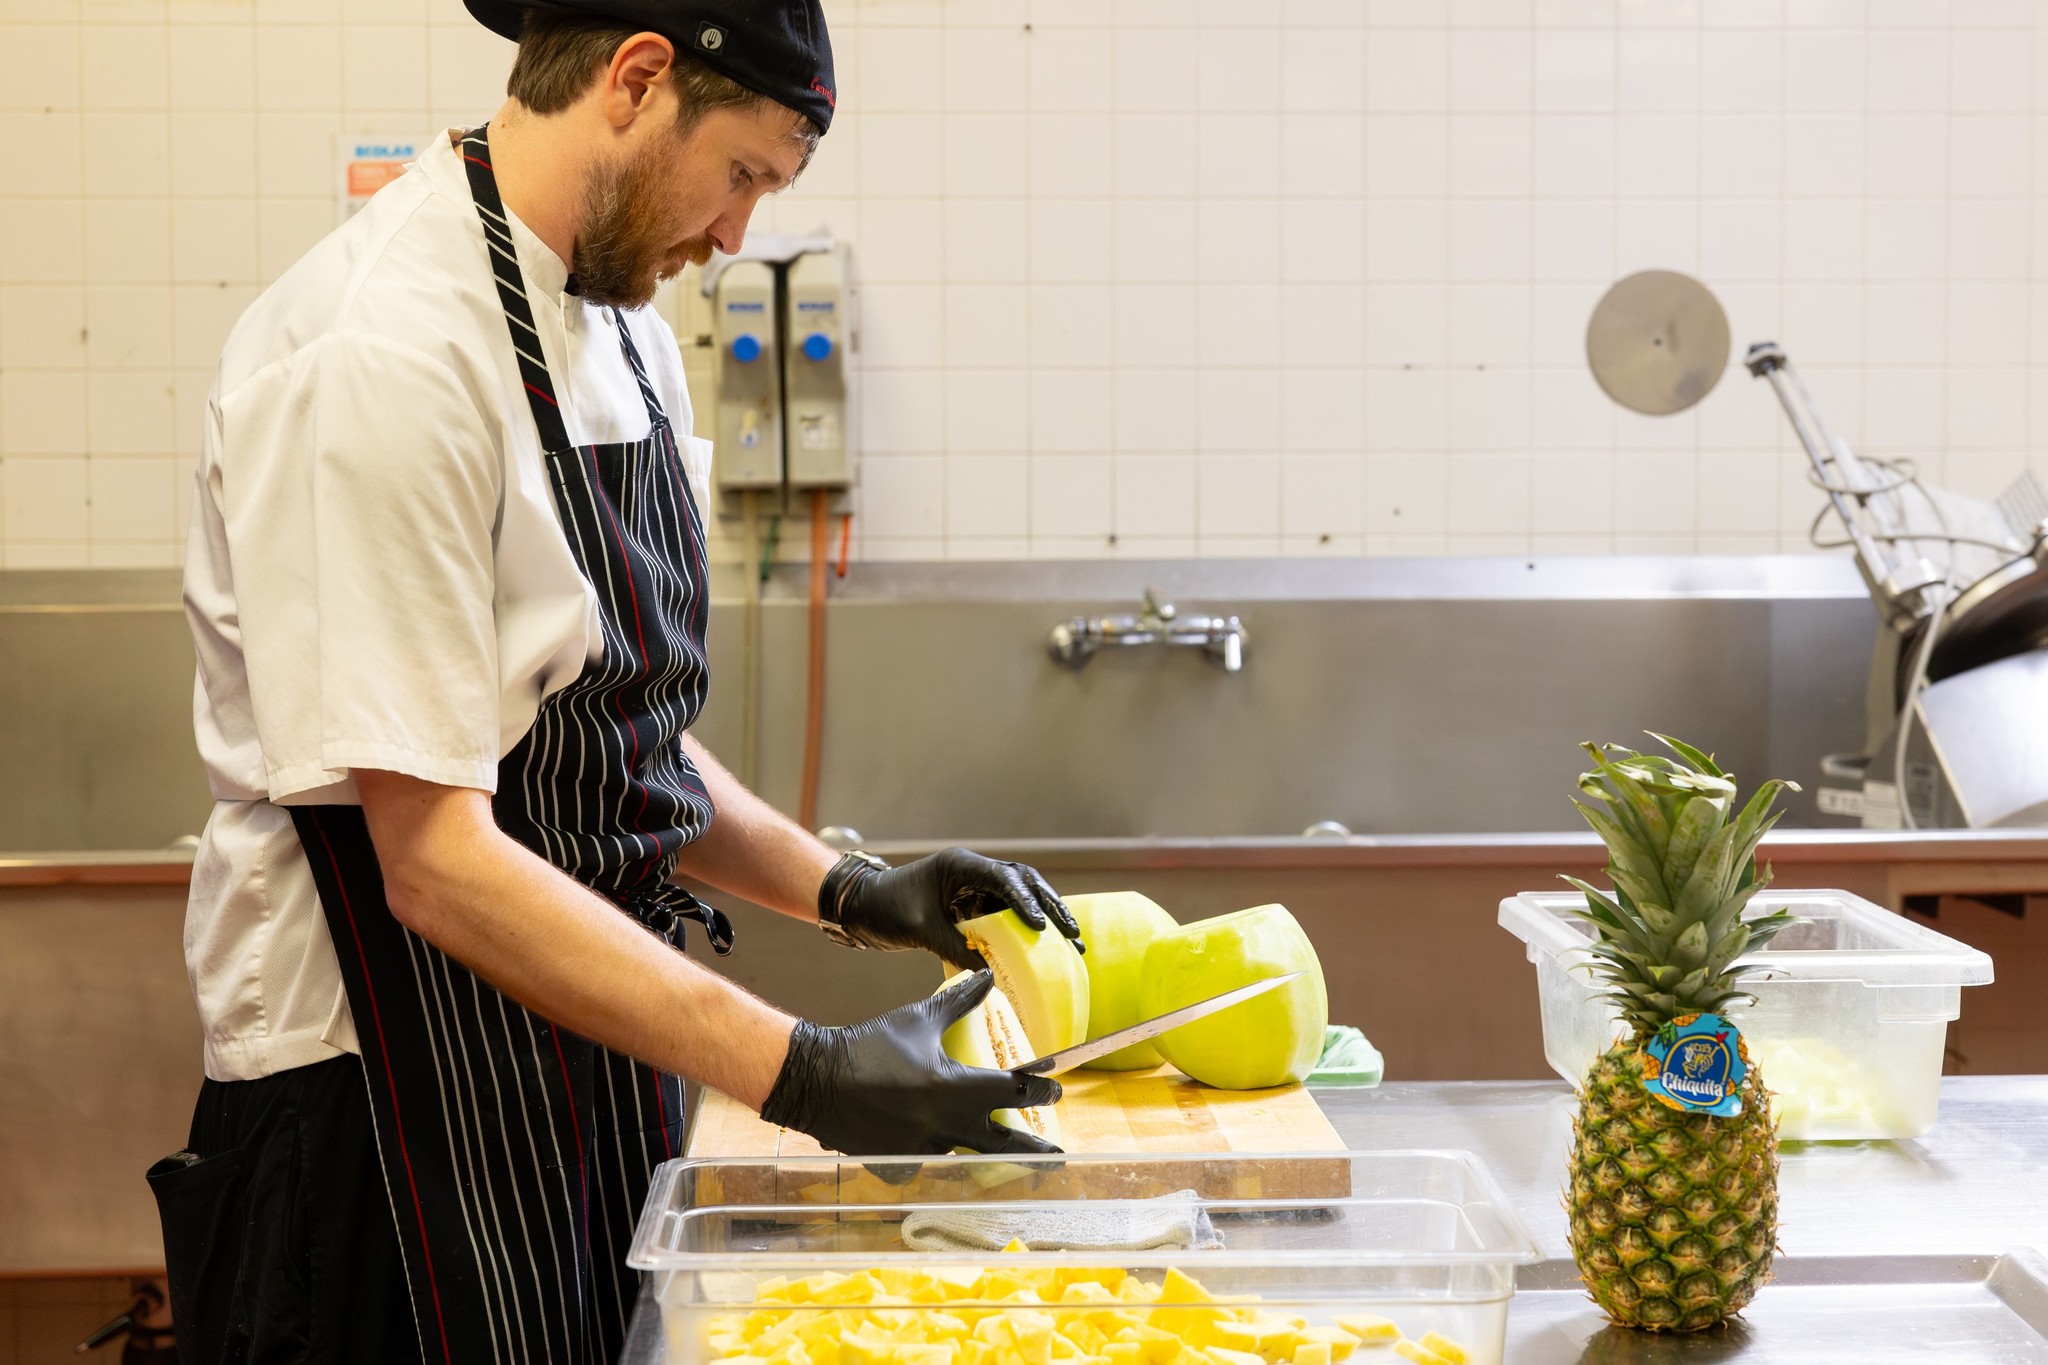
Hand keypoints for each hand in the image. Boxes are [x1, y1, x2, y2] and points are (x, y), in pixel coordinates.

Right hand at [759, 971, 1063, 1157]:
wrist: (818, 1079)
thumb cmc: (872, 1045)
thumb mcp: (919, 1019)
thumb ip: (959, 1002)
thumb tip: (987, 975)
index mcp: (955, 1088)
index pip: (1015, 1092)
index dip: (1040, 1090)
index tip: (1055, 1089)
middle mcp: (946, 1124)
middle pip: (1004, 1143)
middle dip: (1032, 1149)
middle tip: (1054, 1155)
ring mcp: (924, 1148)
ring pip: (965, 1153)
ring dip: (979, 1146)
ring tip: (995, 1146)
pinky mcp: (901, 1162)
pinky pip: (929, 1162)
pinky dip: (935, 1152)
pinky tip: (933, 1144)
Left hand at [828, 847, 1083, 969]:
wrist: (859, 907)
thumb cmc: (883, 908)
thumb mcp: (919, 929)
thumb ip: (954, 947)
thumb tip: (989, 974)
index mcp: (959, 866)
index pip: (1002, 878)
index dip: (1025, 901)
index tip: (1041, 926)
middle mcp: (971, 872)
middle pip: (1022, 883)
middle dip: (1050, 906)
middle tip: (1073, 934)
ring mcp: (972, 888)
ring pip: (1018, 899)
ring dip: (1043, 918)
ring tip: (1069, 943)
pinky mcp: (969, 906)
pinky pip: (1002, 916)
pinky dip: (1021, 932)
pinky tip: (1040, 951)